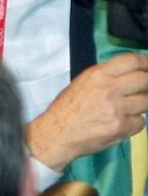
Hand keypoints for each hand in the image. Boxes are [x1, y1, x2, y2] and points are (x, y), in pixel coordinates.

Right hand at [28, 53, 147, 171]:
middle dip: (147, 84)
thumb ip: (106, 77)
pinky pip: (140, 122)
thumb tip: (130, 74)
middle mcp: (108, 89)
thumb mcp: (82, 83)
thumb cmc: (66, 109)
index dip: (146, 63)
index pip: (132, 61)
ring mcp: (116, 109)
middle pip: (144, 80)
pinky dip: (133, 123)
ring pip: (146, 102)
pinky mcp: (120, 127)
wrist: (56, 134)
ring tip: (125, 109)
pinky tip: (120, 123)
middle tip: (144, 89)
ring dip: (140, 106)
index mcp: (97, 75)